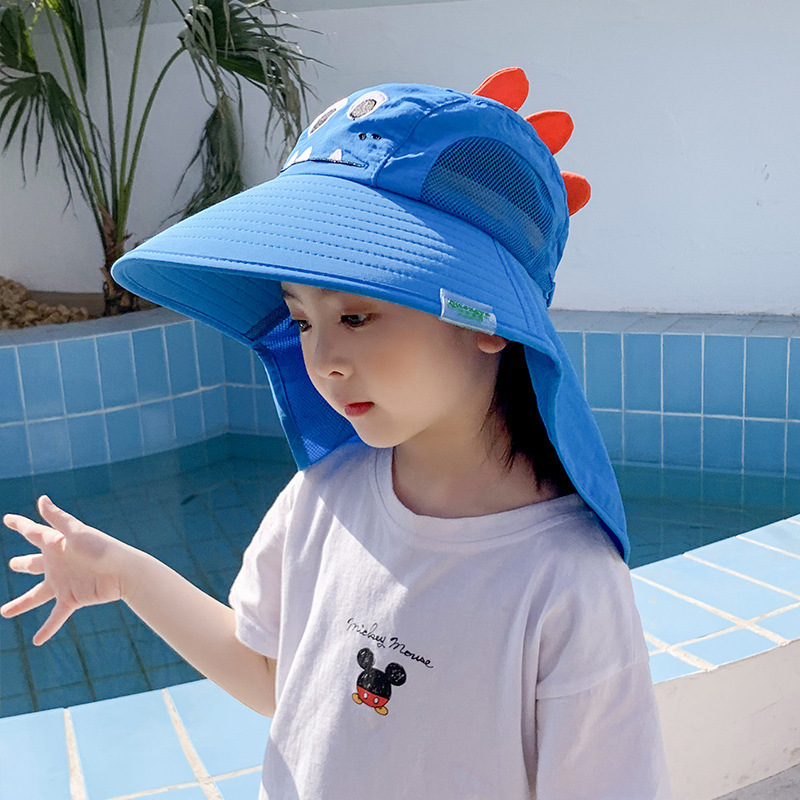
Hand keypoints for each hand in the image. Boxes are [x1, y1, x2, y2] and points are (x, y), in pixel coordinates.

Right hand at [1, 495, 131, 645]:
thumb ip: (57, 518)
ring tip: (4, 612)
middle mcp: (57, 564)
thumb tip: (41, 499)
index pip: (33, 532)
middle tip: (12, 563)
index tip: (8, 519)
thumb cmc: (102, 548)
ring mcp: (63, 583)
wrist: (124, 572)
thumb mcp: (76, 532)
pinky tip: (36, 641)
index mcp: (57, 544)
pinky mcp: (72, 598)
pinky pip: (56, 616)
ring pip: (36, 595)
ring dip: (20, 604)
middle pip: (34, 564)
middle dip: (23, 564)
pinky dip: (47, 628)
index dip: (20, 525)